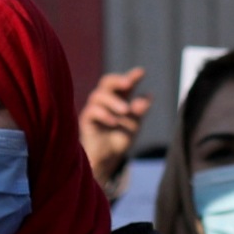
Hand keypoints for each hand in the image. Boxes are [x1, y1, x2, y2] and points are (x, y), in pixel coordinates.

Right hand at [79, 67, 148, 190]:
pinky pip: (91, 111)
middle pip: (107, 82)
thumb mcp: (133, 125)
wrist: (106, 161)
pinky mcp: (85, 120)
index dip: (131, 76)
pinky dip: (103, 114)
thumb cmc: (118, 141)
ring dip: (113, 101)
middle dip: (118, 80)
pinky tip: (114, 121)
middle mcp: (104, 101)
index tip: (141, 72)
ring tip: (125, 110)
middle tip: (129, 83)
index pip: (124, 84)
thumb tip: (148, 96)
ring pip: (98, 95)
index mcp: (118, 99)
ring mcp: (94, 109)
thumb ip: (139, 111)